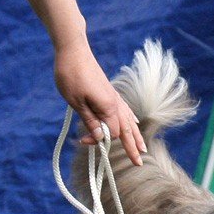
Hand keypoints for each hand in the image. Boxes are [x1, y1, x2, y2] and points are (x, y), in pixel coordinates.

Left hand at [54, 40, 146, 164]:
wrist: (73, 49)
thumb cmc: (71, 74)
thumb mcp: (76, 102)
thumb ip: (89, 121)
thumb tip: (100, 138)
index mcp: (108, 108)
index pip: (110, 134)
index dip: (98, 141)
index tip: (82, 140)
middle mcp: (116, 104)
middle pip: (127, 131)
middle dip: (132, 148)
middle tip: (139, 164)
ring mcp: (115, 98)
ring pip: (129, 121)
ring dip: (136, 136)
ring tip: (143, 149)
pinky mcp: (110, 92)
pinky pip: (125, 110)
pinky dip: (131, 120)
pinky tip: (134, 123)